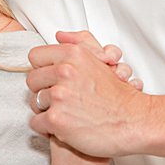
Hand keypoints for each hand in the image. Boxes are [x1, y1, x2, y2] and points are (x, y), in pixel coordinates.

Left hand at [27, 30, 145, 157]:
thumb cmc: (119, 95)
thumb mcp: (101, 59)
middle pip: (31, 80)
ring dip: (46, 110)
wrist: (133, 122)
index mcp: (73, 54)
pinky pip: (36, 123)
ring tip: (65, 113)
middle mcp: (64, 71)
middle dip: (42, 90)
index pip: (35, 56)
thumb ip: (79, 42)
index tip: (52, 79)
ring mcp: (59, 96)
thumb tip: (59, 35)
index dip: (43, 69)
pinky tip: (62, 128)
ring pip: (33, 102)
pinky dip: (46, 128)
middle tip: (59, 99)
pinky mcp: (56, 119)